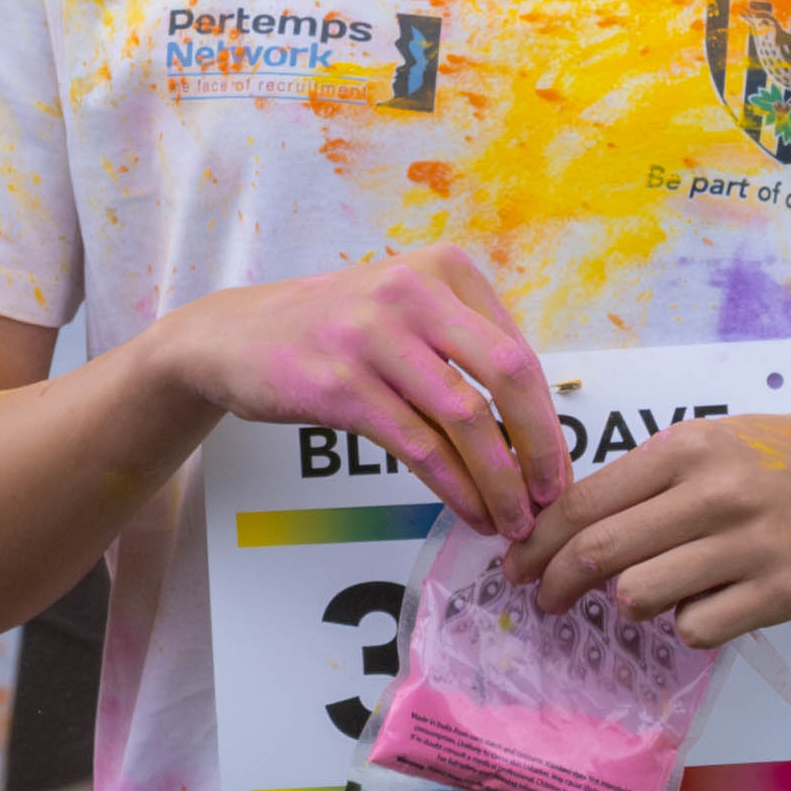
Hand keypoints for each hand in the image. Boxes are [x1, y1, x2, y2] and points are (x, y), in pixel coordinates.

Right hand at [147, 249, 562, 534]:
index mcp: (442, 269)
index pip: (519, 350)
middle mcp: (411, 291)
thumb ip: (464, 347)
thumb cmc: (333, 330)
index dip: (548, 418)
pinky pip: (416, 445)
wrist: (233, 336)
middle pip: (507, 374)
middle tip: (548, 500)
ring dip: (498, 480)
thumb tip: (535, 425)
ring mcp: (372, 335)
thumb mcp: (404, 310)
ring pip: (464, 417)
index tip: (557, 469)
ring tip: (510, 521)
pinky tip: (468, 511)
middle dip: (539, 447)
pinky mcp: (338, 383)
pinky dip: (452, 487)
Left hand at [508, 411, 790, 648]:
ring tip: (642, 594)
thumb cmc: (777, 460)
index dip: (537, 543)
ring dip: (627, 603)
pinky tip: (703, 604)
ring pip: (639, 596)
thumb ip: (645, 478)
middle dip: (556, 584)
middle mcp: (713, 493)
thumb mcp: (710, 442)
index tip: (516, 565)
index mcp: (685, 450)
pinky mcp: (777, 593)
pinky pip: (695, 629)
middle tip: (545, 600)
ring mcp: (746, 546)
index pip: (583, 503)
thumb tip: (563, 525)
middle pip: (599, 553)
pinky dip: (686, 625)